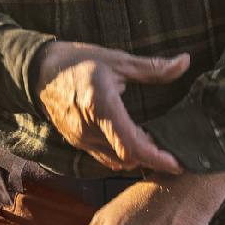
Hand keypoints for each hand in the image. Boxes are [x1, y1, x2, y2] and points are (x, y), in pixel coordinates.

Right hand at [34, 41, 189, 173]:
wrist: (40, 71)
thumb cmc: (80, 61)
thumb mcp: (118, 60)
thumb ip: (152, 67)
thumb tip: (184, 62)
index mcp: (100, 105)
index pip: (131, 144)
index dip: (156, 158)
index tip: (177, 164)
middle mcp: (89, 127)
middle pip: (127, 157)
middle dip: (151, 158)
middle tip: (172, 150)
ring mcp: (80, 138)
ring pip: (116, 161)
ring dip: (137, 157)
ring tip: (155, 144)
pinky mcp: (76, 142)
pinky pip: (105, 157)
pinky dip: (122, 154)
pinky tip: (134, 141)